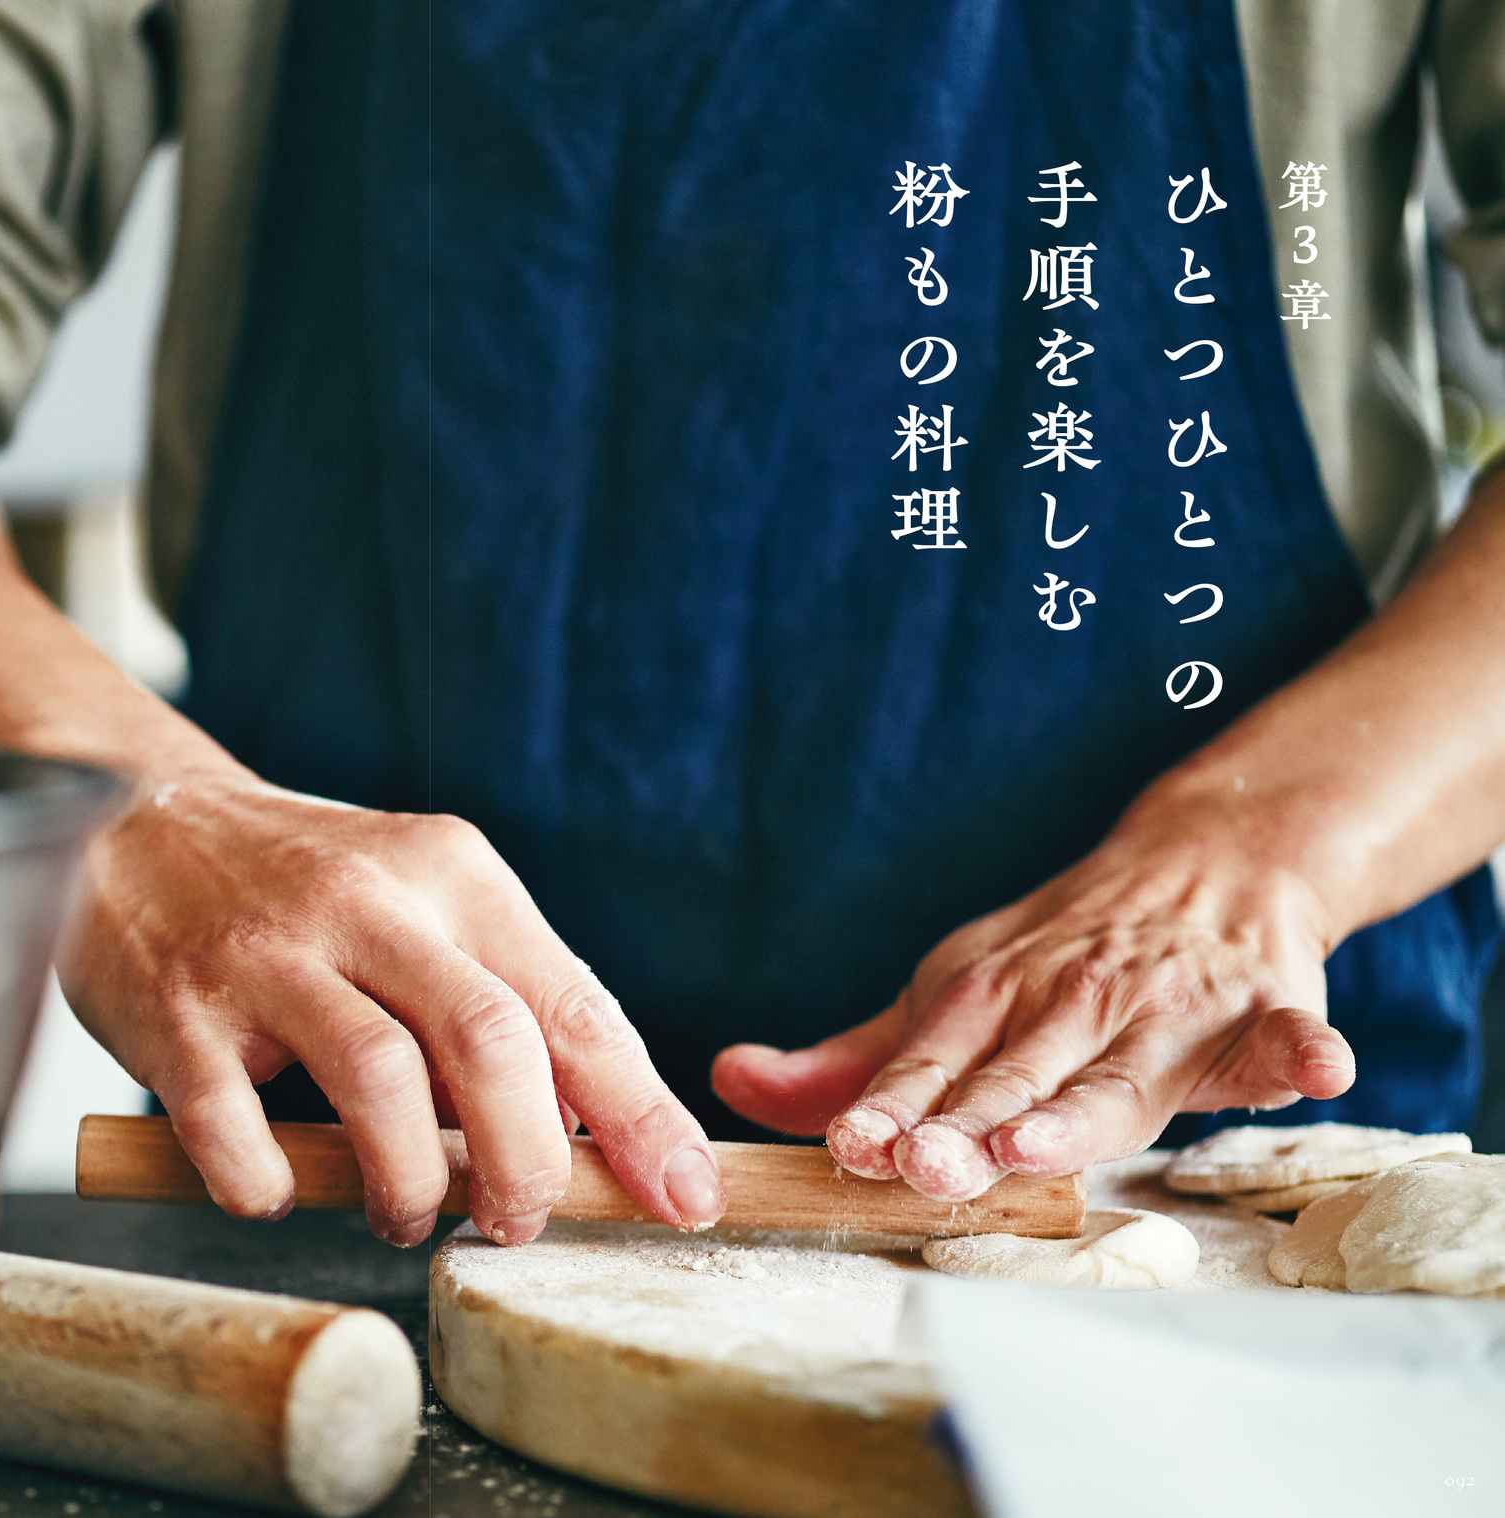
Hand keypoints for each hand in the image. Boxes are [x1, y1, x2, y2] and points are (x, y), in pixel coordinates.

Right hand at [62, 769, 723, 1243]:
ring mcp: (266, 955)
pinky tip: (278, 1185)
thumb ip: (502, 1001)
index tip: (686, 1195)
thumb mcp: (421, 903)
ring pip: (380, 1085)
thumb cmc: (301, 889)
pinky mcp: (176, 1014)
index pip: (574, 1005)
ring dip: (410, 1184)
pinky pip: (237, 1131)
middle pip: (492, 1046)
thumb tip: (599, 1137)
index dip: (641, 1116)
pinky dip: (271, 1185)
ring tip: (403, 1212)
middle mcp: (367, 902)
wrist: (133, 819)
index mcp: (452, 873)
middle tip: (519, 1220)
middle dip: (530, 1164)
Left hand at [710, 812, 1354, 1200]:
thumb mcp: (944, 999)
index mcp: (988, 1001)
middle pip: (1013, 1081)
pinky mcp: (1261, 1014)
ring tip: (1043, 1146)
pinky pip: (1288, 1037)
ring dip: (1082, 1110)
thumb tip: (728, 1076)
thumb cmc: (1051, 962)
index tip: (855, 1143)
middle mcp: (1071, 1007)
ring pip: (1121, 1076)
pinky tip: (1319, 1066)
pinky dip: (1304, 1051)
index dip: (894, 1106)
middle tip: (925, 1164)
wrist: (1199, 866)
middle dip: (969, 1126)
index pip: (931, 1065)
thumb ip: (850, 1059)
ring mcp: (1167, 1012)